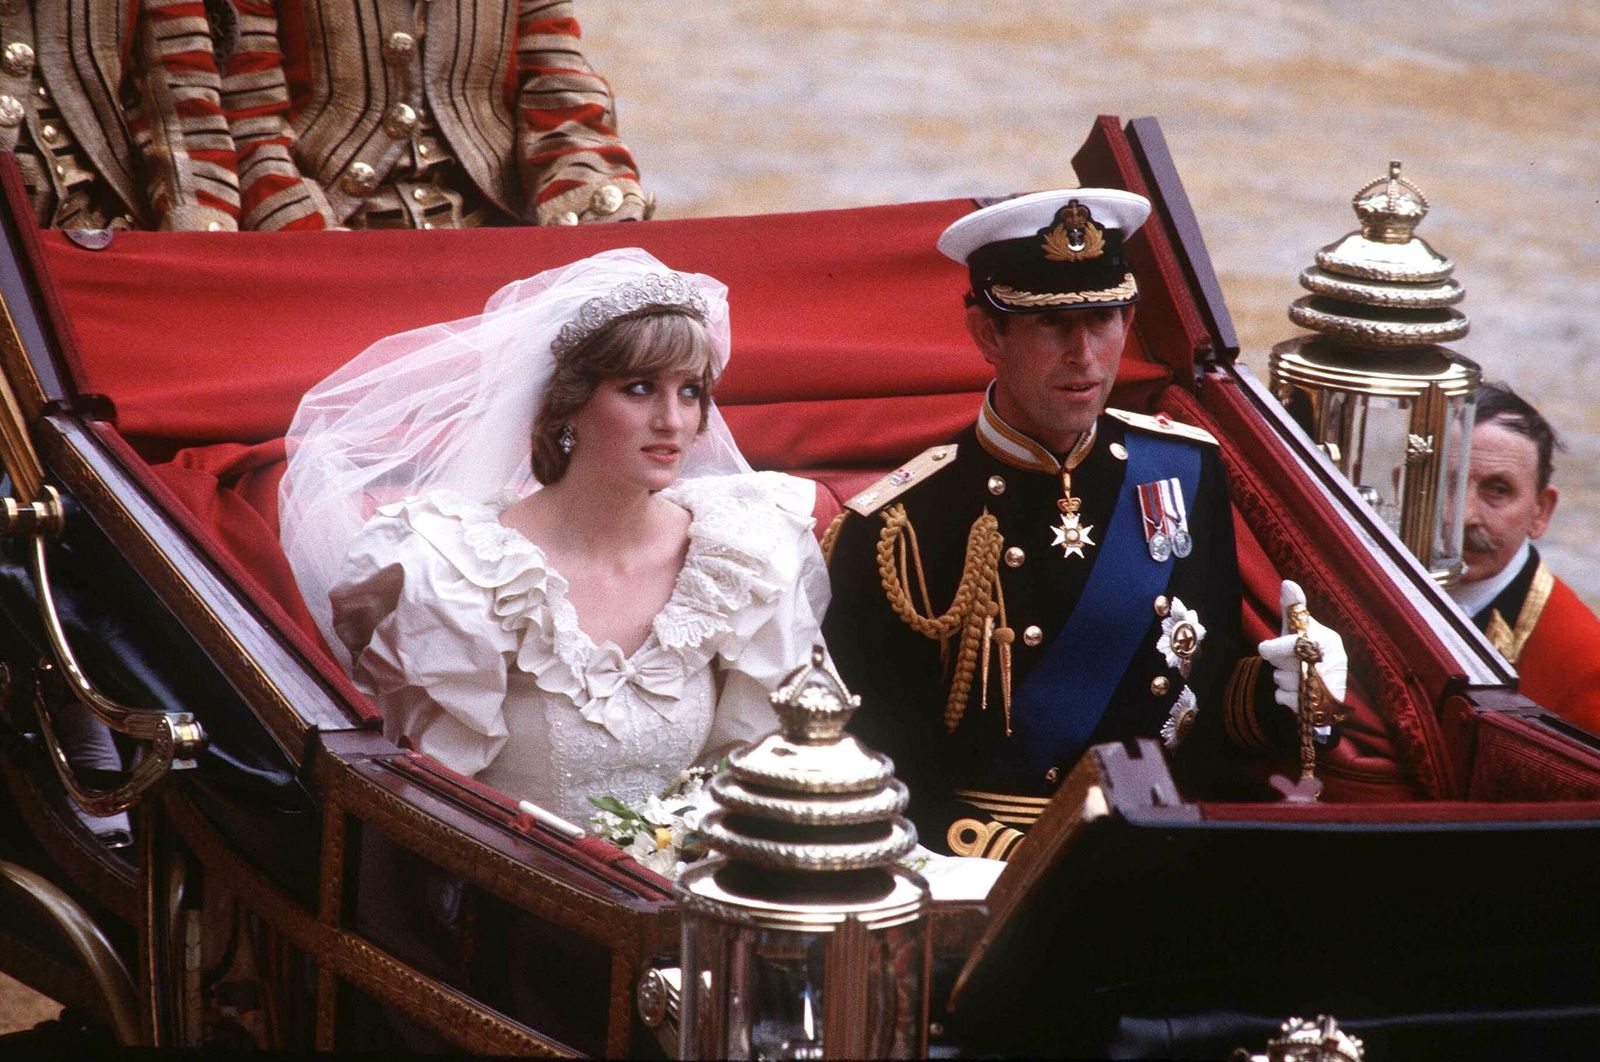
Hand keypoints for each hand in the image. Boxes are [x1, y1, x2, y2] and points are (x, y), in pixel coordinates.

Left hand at [1257, 580, 1347, 712]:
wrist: (1322, 689)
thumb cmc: (1307, 651)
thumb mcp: (1299, 628)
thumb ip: (1293, 608)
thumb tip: (1287, 582)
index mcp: (1329, 642)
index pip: (1293, 644)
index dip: (1274, 648)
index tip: (1267, 648)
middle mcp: (1333, 664)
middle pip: (1286, 665)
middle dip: (1280, 664)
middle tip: (1289, 663)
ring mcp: (1328, 688)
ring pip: (1284, 682)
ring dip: (1282, 680)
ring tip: (1295, 677)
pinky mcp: (1320, 709)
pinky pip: (1284, 699)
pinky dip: (1282, 696)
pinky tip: (1293, 692)